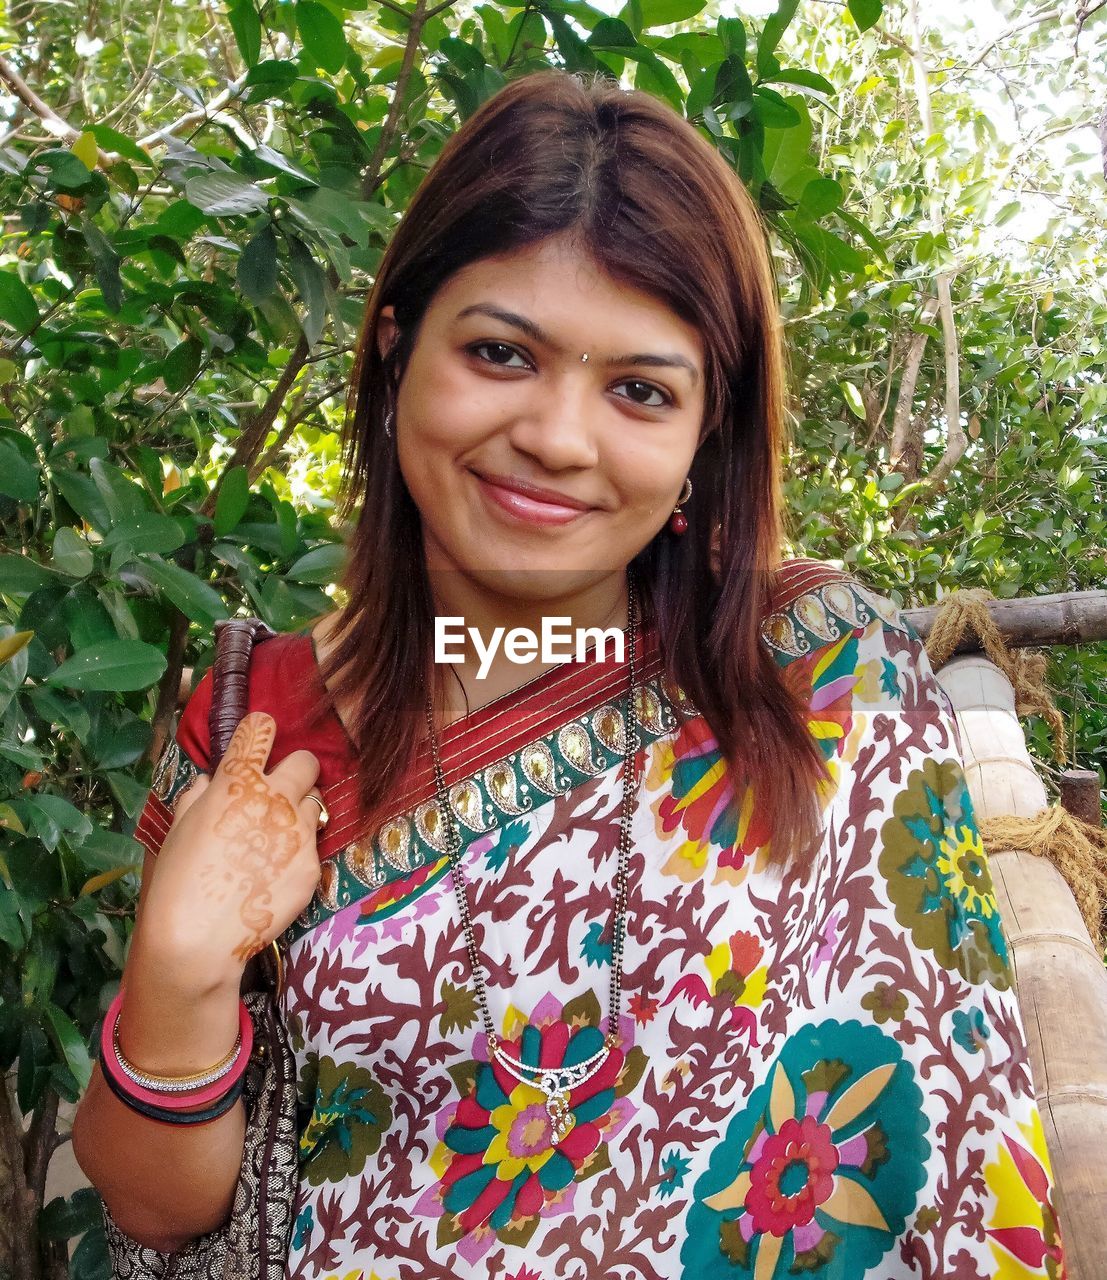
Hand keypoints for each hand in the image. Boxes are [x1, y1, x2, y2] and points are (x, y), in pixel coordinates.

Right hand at [139, 712, 323, 986]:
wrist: (196, 939)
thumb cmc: (177, 882)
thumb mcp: (178, 829)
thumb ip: (197, 797)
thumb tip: (208, 781)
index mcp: (235, 782)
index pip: (259, 731)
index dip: (260, 730)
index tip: (261, 734)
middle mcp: (274, 799)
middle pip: (306, 762)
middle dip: (296, 771)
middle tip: (280, 792)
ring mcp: (298, 832)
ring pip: (313, 804)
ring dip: (298, 813)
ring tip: (273, 840)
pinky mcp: (313, 865)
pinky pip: (312, 846)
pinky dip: (297, 853)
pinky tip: (273, 875)